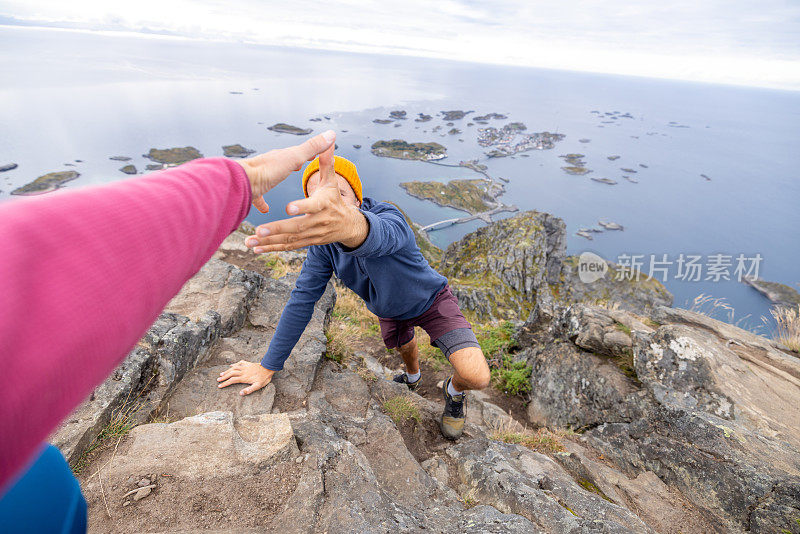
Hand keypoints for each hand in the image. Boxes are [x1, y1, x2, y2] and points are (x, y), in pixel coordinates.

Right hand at [216, 360, 274, 395]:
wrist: (268, 368)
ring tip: (221, 374)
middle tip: (217, 380)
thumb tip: (240, 394)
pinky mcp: (248, 363)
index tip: (219, 386)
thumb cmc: (264, 378)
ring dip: (227, 371)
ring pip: (233, 368)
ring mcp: (245, 367)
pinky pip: (239, 363)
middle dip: (223, 377)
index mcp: (244, 377)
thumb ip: (249, 390)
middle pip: (231, 374)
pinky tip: (231, 365)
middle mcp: (243, 371)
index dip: (225, 383)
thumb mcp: (258, 386)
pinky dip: (234, 364)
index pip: (232, 380)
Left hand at [237, 130, 335, 213]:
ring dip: (276, 178)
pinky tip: (265, 210)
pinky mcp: (253, 192)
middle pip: (284, 163)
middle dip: (292, 164)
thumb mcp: (294, 158)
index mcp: (281, 158)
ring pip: (270, 177)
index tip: (315, 153)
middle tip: (299, 165)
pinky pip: (259, 197)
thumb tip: (331, 133)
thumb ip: (312, 148)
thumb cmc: (267, 170)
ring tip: (281, 180)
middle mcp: (270, 166)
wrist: (240, 183)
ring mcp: (260, 178)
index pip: (298, 152)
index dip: (308, 153)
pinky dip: (262, 202)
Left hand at [244, 142, 368, 251]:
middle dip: (277, 229)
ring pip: (288, 240)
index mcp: (323, 204)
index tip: (288, 207)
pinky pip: (287, 247)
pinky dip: (271, 248)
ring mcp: (311, 234)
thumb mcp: (332, 182)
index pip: (312, 206)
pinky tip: (256, 249)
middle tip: (260, 231)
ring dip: (269, 242)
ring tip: (250, 243)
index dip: (302, 206)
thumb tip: (330, 136)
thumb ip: (326, 162)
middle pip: (296, 227)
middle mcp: (317, 221)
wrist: (347, 225)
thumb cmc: (335, 200)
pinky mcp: (305, 242)